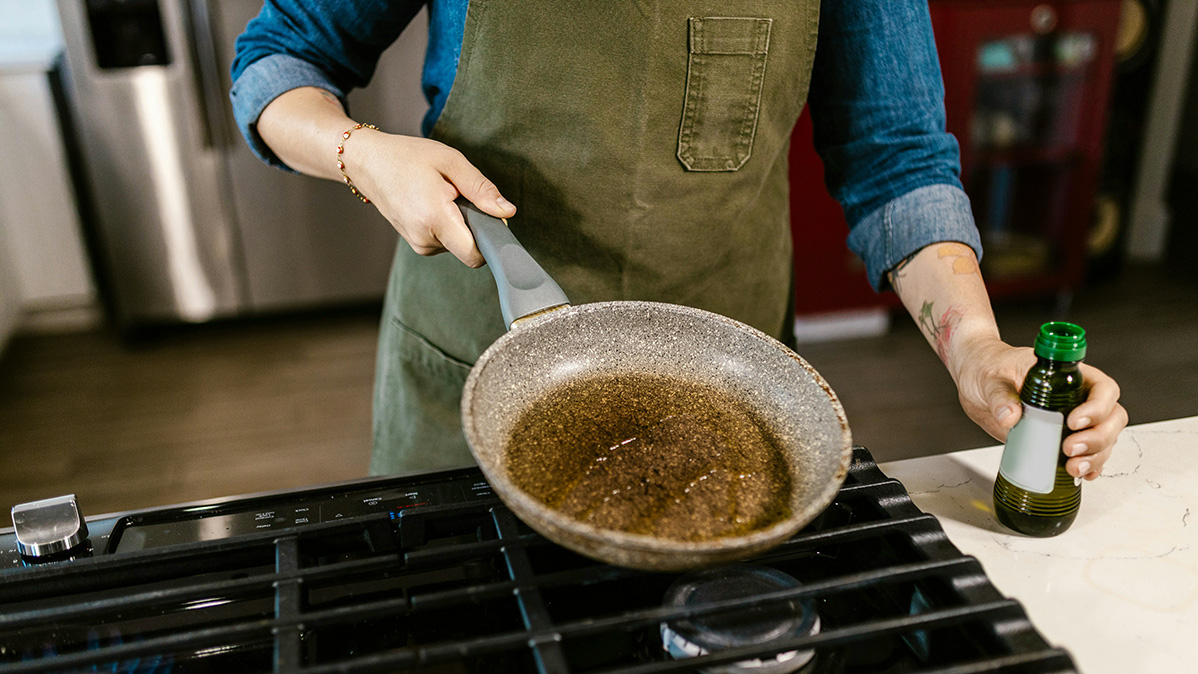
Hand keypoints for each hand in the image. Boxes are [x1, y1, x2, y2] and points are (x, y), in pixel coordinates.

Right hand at [344, 131, 515, 266]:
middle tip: (459, 195)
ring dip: (460, 223)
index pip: (475, 255)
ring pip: (458, 244)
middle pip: (470, 248)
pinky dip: (447, 225)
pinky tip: (433, 203)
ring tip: (442, 195)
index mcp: (435, 218)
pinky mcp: (416, 243)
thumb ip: (481, 189)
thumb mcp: (451, 162)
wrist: (368, 163)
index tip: (493, 221)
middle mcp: (425, 239)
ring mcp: (418, 244)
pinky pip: (445, 241)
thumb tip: (507, 213)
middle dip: (475, 226)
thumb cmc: (408, 157)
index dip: (491, 241)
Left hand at [952, 335, 1127, 479]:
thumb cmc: (989, 368)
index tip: (1073, 422)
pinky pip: (1088, 453)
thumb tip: (1010, 416)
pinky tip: (1081, 474)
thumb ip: (999, 395)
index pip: (1103, 389)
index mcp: (1069, 375)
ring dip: (1094, 457)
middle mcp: (1078, 397)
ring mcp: (1072, 420)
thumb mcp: (990, 378)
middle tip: (1070, 449)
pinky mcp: (1061, 438)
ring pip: (1104, 439)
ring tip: (1072, 467)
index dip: (1098, 407)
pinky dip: (1089, 466)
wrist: (976, 381)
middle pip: (1111, 419)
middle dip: (1098, 438)